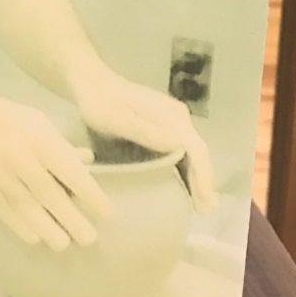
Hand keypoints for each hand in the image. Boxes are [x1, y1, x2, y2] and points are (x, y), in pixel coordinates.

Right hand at [0, 88, 112, 251]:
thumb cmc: (9, 119)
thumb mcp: (40, 123)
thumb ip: (62, 146)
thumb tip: (88, 162)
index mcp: (38, 137)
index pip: (68, 169)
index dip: (88, 193)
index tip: (105, 212)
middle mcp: (19, 156)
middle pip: (48, 193)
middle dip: (70, 218)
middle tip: (89, 238)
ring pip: (25, 206)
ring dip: (47, 228)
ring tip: (64, 244)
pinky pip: (3, 210)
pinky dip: (20, 226)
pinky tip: (35, 238)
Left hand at [70, 64, 216, 213]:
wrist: (91, 84)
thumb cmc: (100, 103)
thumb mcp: (118, 119)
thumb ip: (145, 131)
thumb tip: (177, 145)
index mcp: (171, 116)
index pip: (195, 149)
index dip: (203, 176)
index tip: (204, 201)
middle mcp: (177, 117)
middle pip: (197, 153)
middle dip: (203, 181)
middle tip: (204, 211)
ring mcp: (171, 121)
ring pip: (190, 153)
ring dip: (197, 178)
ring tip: (200, 206)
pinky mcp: (162, 126)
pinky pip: (180, 151)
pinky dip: (185, 169)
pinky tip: (184, 186)